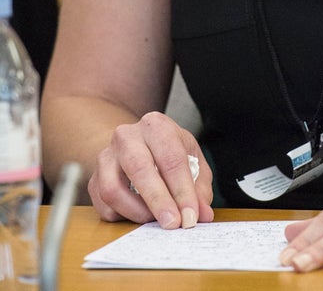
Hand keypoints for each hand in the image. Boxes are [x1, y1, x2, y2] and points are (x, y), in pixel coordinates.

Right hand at [88, 111, 213, 228]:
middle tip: (173, 224)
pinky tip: (139, 217)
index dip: (183, 190)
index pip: (171, 158)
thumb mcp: (191, 159)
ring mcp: (106, 157)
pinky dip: (122, 217)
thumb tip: (203, 215)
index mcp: (156, 125)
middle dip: (158, 200)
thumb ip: (200, 186)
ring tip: (155, 221)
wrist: (134, 143)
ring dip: (137, 212)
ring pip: (113, 189)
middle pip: (139, 168)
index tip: (191, 217)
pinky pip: (103, 205)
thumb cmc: (167, 152)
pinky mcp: (93, 179)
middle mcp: (127, 136)